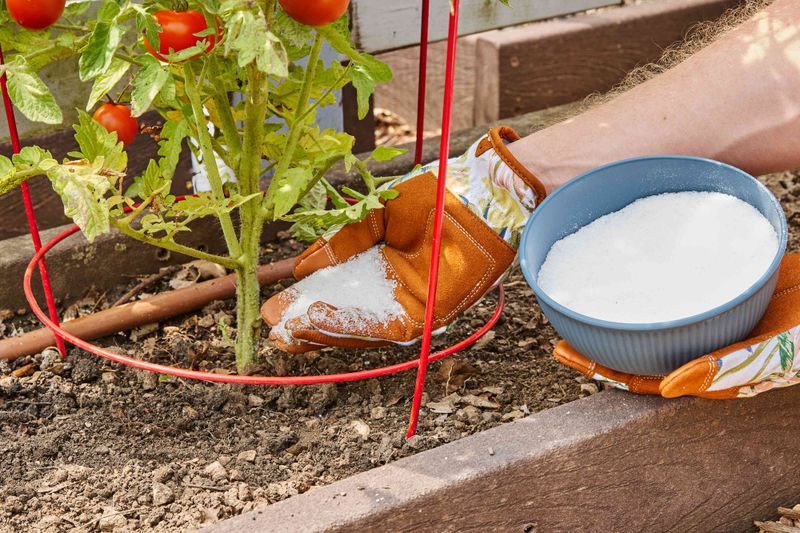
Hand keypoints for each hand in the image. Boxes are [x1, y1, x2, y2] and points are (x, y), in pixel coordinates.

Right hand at [262, 127, 545, 353]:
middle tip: (273, 328)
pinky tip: (319, 318)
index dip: (306, 301)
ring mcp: (408, 305)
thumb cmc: (431, 199)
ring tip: (288, 328)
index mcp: (378, 268)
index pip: (337, 293)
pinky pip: (381, 327)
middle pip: (343, 317)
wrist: (474, 198)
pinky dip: (349, 325)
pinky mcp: (426, 316)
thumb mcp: (374, 215)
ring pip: (358, 328)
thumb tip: (301, 268)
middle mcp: (391, 291)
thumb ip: (341, 241)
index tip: (275, 308)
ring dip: (322, 329)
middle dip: (307, 324)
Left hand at [554, 254, 799, 397]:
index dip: (606, 370)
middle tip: (559, 338)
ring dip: (614, 318)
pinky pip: (673, 297)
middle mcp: (705, 351)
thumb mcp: (778, 348)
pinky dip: (645, 289)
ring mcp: (709, 324)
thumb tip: (666, 387)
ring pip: (652, 326)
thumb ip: (729, 368)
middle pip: (640, 354)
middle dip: (598, 349)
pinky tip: (628, 274)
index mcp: (714, 373)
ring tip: (579, 305)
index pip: (647, 378)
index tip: (569, 355)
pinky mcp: (716, 296)